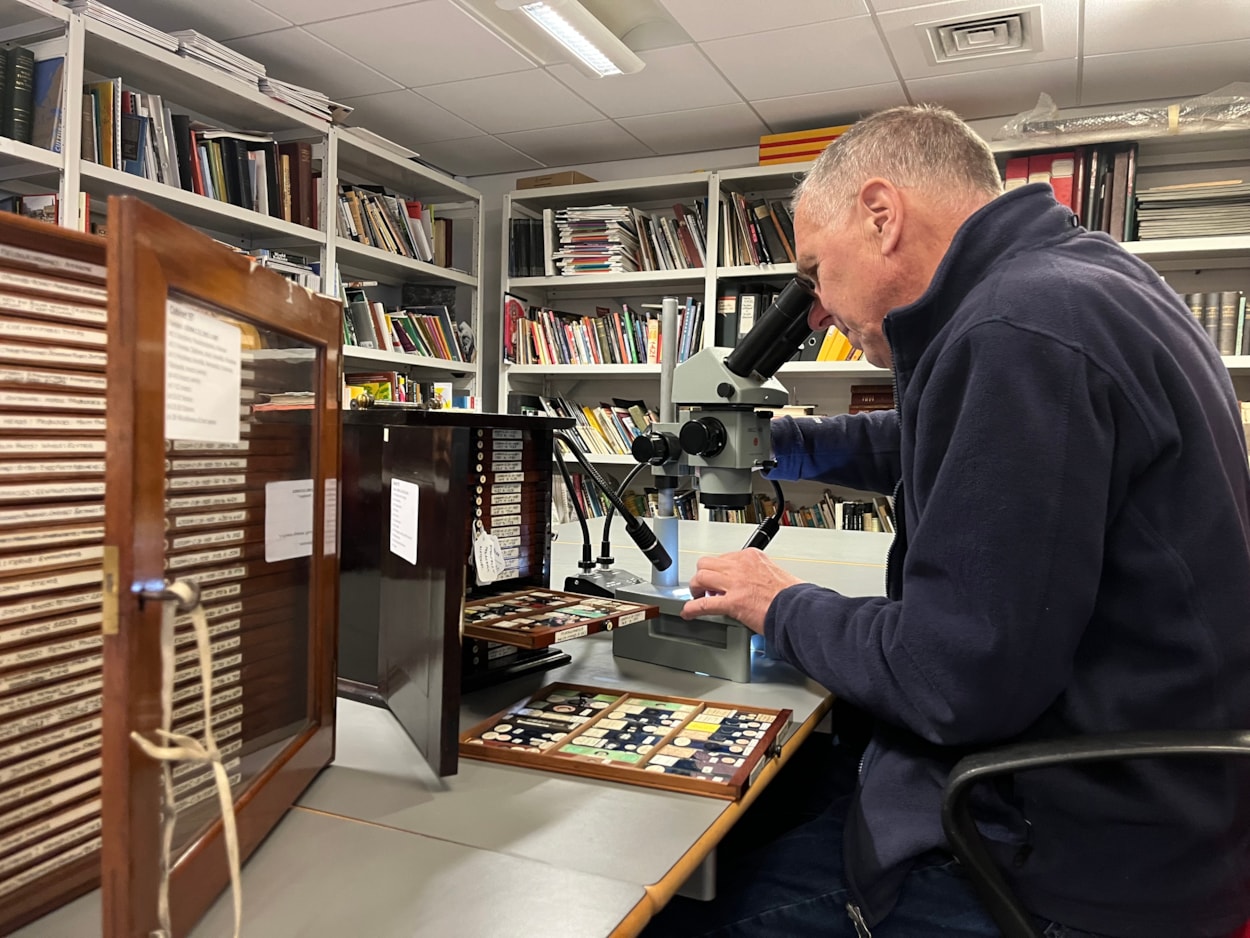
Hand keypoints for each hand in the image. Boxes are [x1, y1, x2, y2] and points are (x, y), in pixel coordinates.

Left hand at [681, 549, 803, 634]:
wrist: (799, 609)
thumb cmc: (792, 596)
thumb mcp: (774, 573)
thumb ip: (758, 575)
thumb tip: (752, 584)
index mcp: (752, 557)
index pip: (724, 557)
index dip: (718, 570)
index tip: (718, 579)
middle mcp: (741, 566)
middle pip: (707, 563)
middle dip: (703, 575)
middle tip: (705, 587)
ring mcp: (735, 583)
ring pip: (701, 577)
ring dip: (695, 588)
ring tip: (696, 597)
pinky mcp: (732, 602)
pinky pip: (704, 604)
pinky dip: (692, 609)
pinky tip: (689, 613)